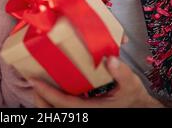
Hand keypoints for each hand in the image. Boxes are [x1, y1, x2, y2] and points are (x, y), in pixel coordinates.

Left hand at [31, 56, 162, 107]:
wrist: (139, 107)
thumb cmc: (133, 97)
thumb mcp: (131, 84)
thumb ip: (121, 73)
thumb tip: (109, 59)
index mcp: (92, 109)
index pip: (63, 103)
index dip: (47, 93)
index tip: (34, 81)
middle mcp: (84, 113)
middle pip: (54, 111)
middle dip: (40, 98)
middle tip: (32, 80)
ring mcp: (83, 112)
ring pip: (57, 112)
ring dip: (45, 100)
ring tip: (38, 84)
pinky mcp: (83, 110)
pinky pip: (64, 108)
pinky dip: (54, 100)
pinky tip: (52, 87)